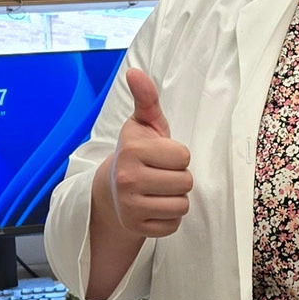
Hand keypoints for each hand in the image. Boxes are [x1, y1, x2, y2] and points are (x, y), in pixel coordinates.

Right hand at [105, 69, 193, 236]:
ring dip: (176, 198)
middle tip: (160, 174)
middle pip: (186, 182)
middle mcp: (128, 179)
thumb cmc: (138, 152)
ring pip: (182, 205)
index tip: (161, 156)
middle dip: (179, 178)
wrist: (112, 188)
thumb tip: (134, 72)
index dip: (178, 156)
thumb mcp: (144, 123)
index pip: (184, 157)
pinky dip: (168, 218)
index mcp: (132, 150)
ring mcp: (130, 206)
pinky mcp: (136, 227)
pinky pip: (173, 225)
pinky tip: (154, 207)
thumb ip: (146, 98)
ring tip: (159, 190)